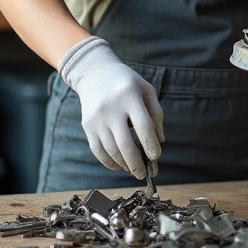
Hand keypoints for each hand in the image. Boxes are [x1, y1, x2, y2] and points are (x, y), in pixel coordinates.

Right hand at [58, 36, 164, 178]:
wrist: (95, 73)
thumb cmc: (127, 82)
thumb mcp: (146, 90)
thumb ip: (156, 114)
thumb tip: (159, 141)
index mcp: (129, 96)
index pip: (143, 126)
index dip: (151, 144)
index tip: (156, 157)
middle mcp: (111, 108)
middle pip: (125, 143)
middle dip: (136, 163)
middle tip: (143, 174)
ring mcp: (97, 118)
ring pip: (111, 150)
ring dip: (124, 164)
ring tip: (133, 170)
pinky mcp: (87, 125)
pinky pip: (97, 149)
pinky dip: (108, 162)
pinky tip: (118, 165)